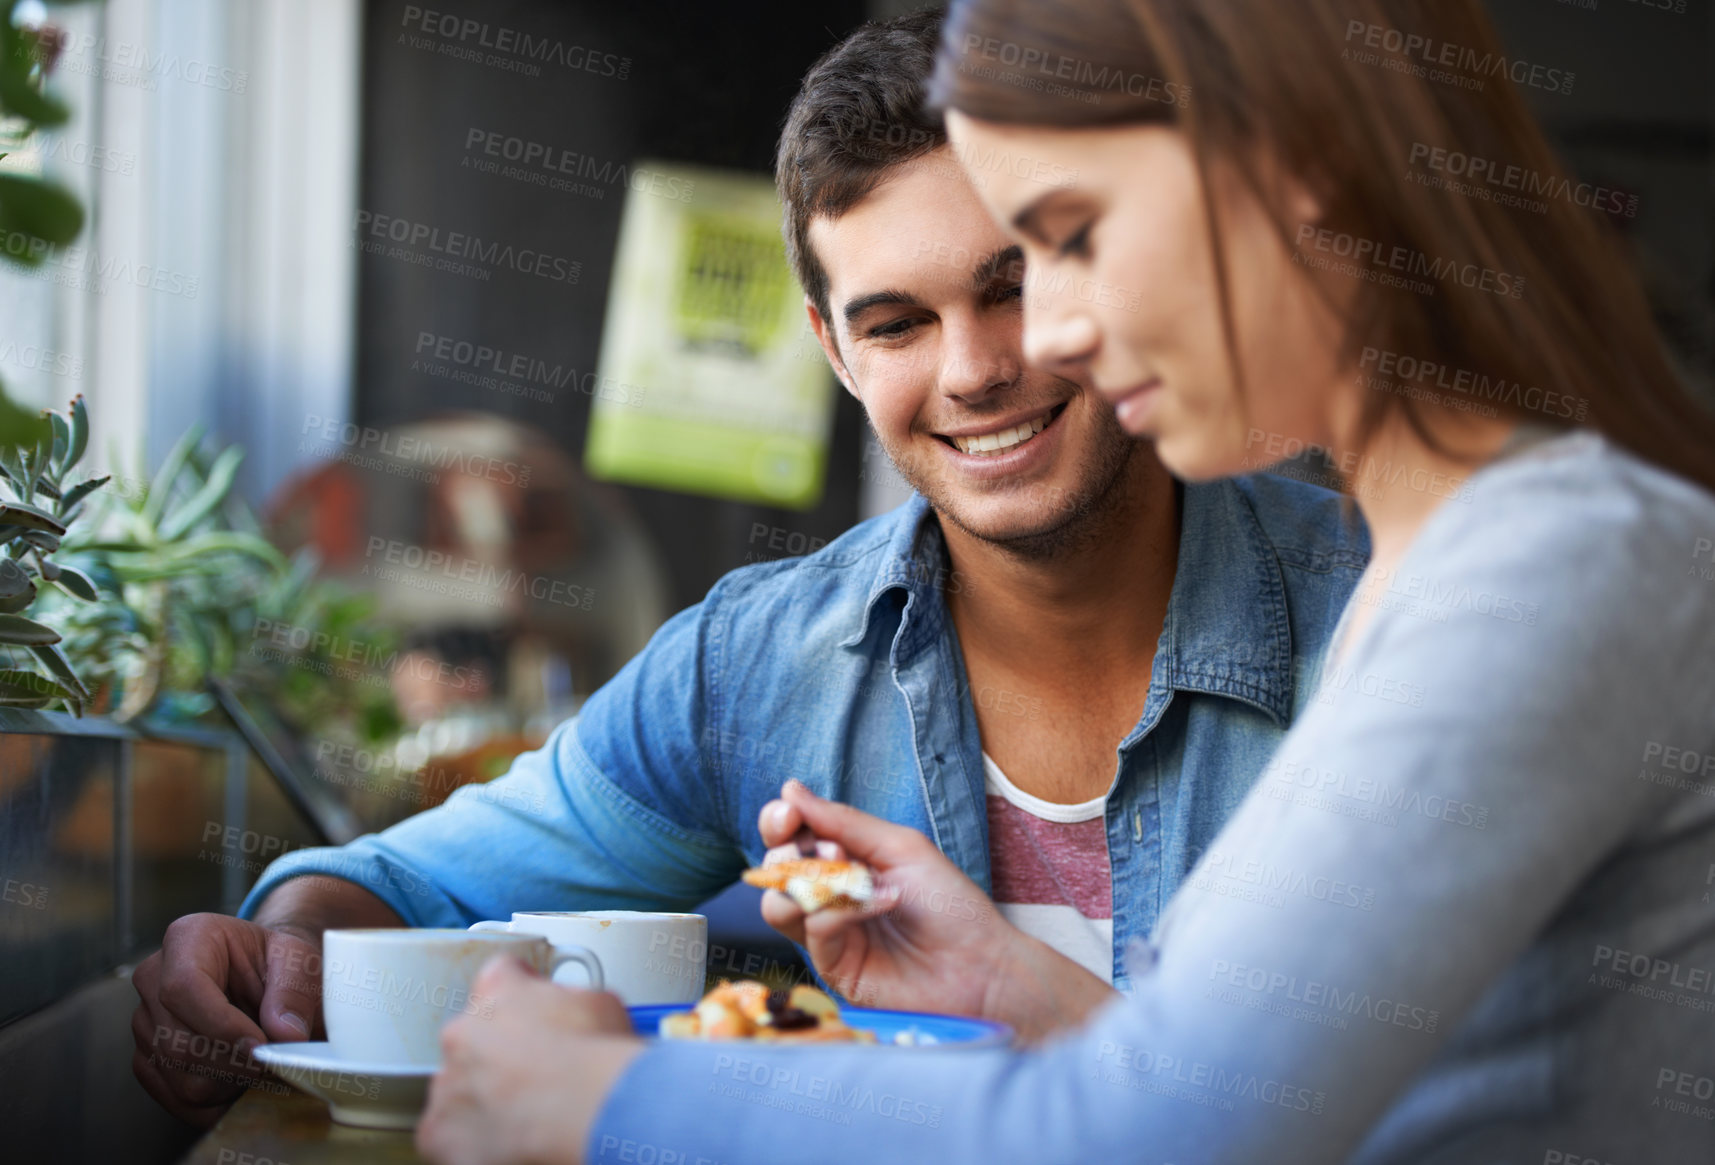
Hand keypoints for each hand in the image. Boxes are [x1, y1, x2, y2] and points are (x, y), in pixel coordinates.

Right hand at [130, 913, 321, 1124]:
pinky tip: (243, 1086)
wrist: (261, 977)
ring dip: (229, 1086)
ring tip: (262, 1071)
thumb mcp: (297, 960)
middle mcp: (153, 978)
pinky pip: (174, 1097)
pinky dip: (214, 1103)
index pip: (183, 987)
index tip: (260, 1046)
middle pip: (178, 1041)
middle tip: (274, 1064)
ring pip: (178, 1076)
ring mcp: (144, 1021)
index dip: (221, 1025)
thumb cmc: (276, 962)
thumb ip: (294, 992)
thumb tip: (285, 1035)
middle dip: (233, 1064)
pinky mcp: (146, 1058)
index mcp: (187, 939)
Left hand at [417, 957, 643, 1164]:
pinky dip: (473, 1140)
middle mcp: (463, 1031)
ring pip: (460, 1087)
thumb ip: (567, 1000)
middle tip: (538, 1072)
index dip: (523, 996)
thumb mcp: (598, 1002)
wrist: (587, 1113)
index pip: (500, 976)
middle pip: (474, 1036)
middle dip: (501, 1052)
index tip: (536, 1012)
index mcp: (498, 989)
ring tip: (528, 1111)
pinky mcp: (440, 1132)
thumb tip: (571, 1012)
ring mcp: (448, 1084)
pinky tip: (509, 1140)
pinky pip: (448, 1135)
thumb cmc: (596, 1059)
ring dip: (486, 1096)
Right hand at [757, 781, 1114, 1040]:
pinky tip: (882, 903)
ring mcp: (829, 935)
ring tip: (848, 875)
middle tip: (834, 852)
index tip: (788, 815)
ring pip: (776, 905)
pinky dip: (841, 911)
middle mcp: (829, 896)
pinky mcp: (834, 968)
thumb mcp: (900, 847)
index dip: (779, 822)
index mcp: (844, 861)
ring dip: (804, 883)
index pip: (790, 837)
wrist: (983, 966)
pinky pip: (813, 931)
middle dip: (790, 852)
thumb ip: (844, 822)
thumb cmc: (950, 904)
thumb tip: (790, 790)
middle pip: (774, 869)